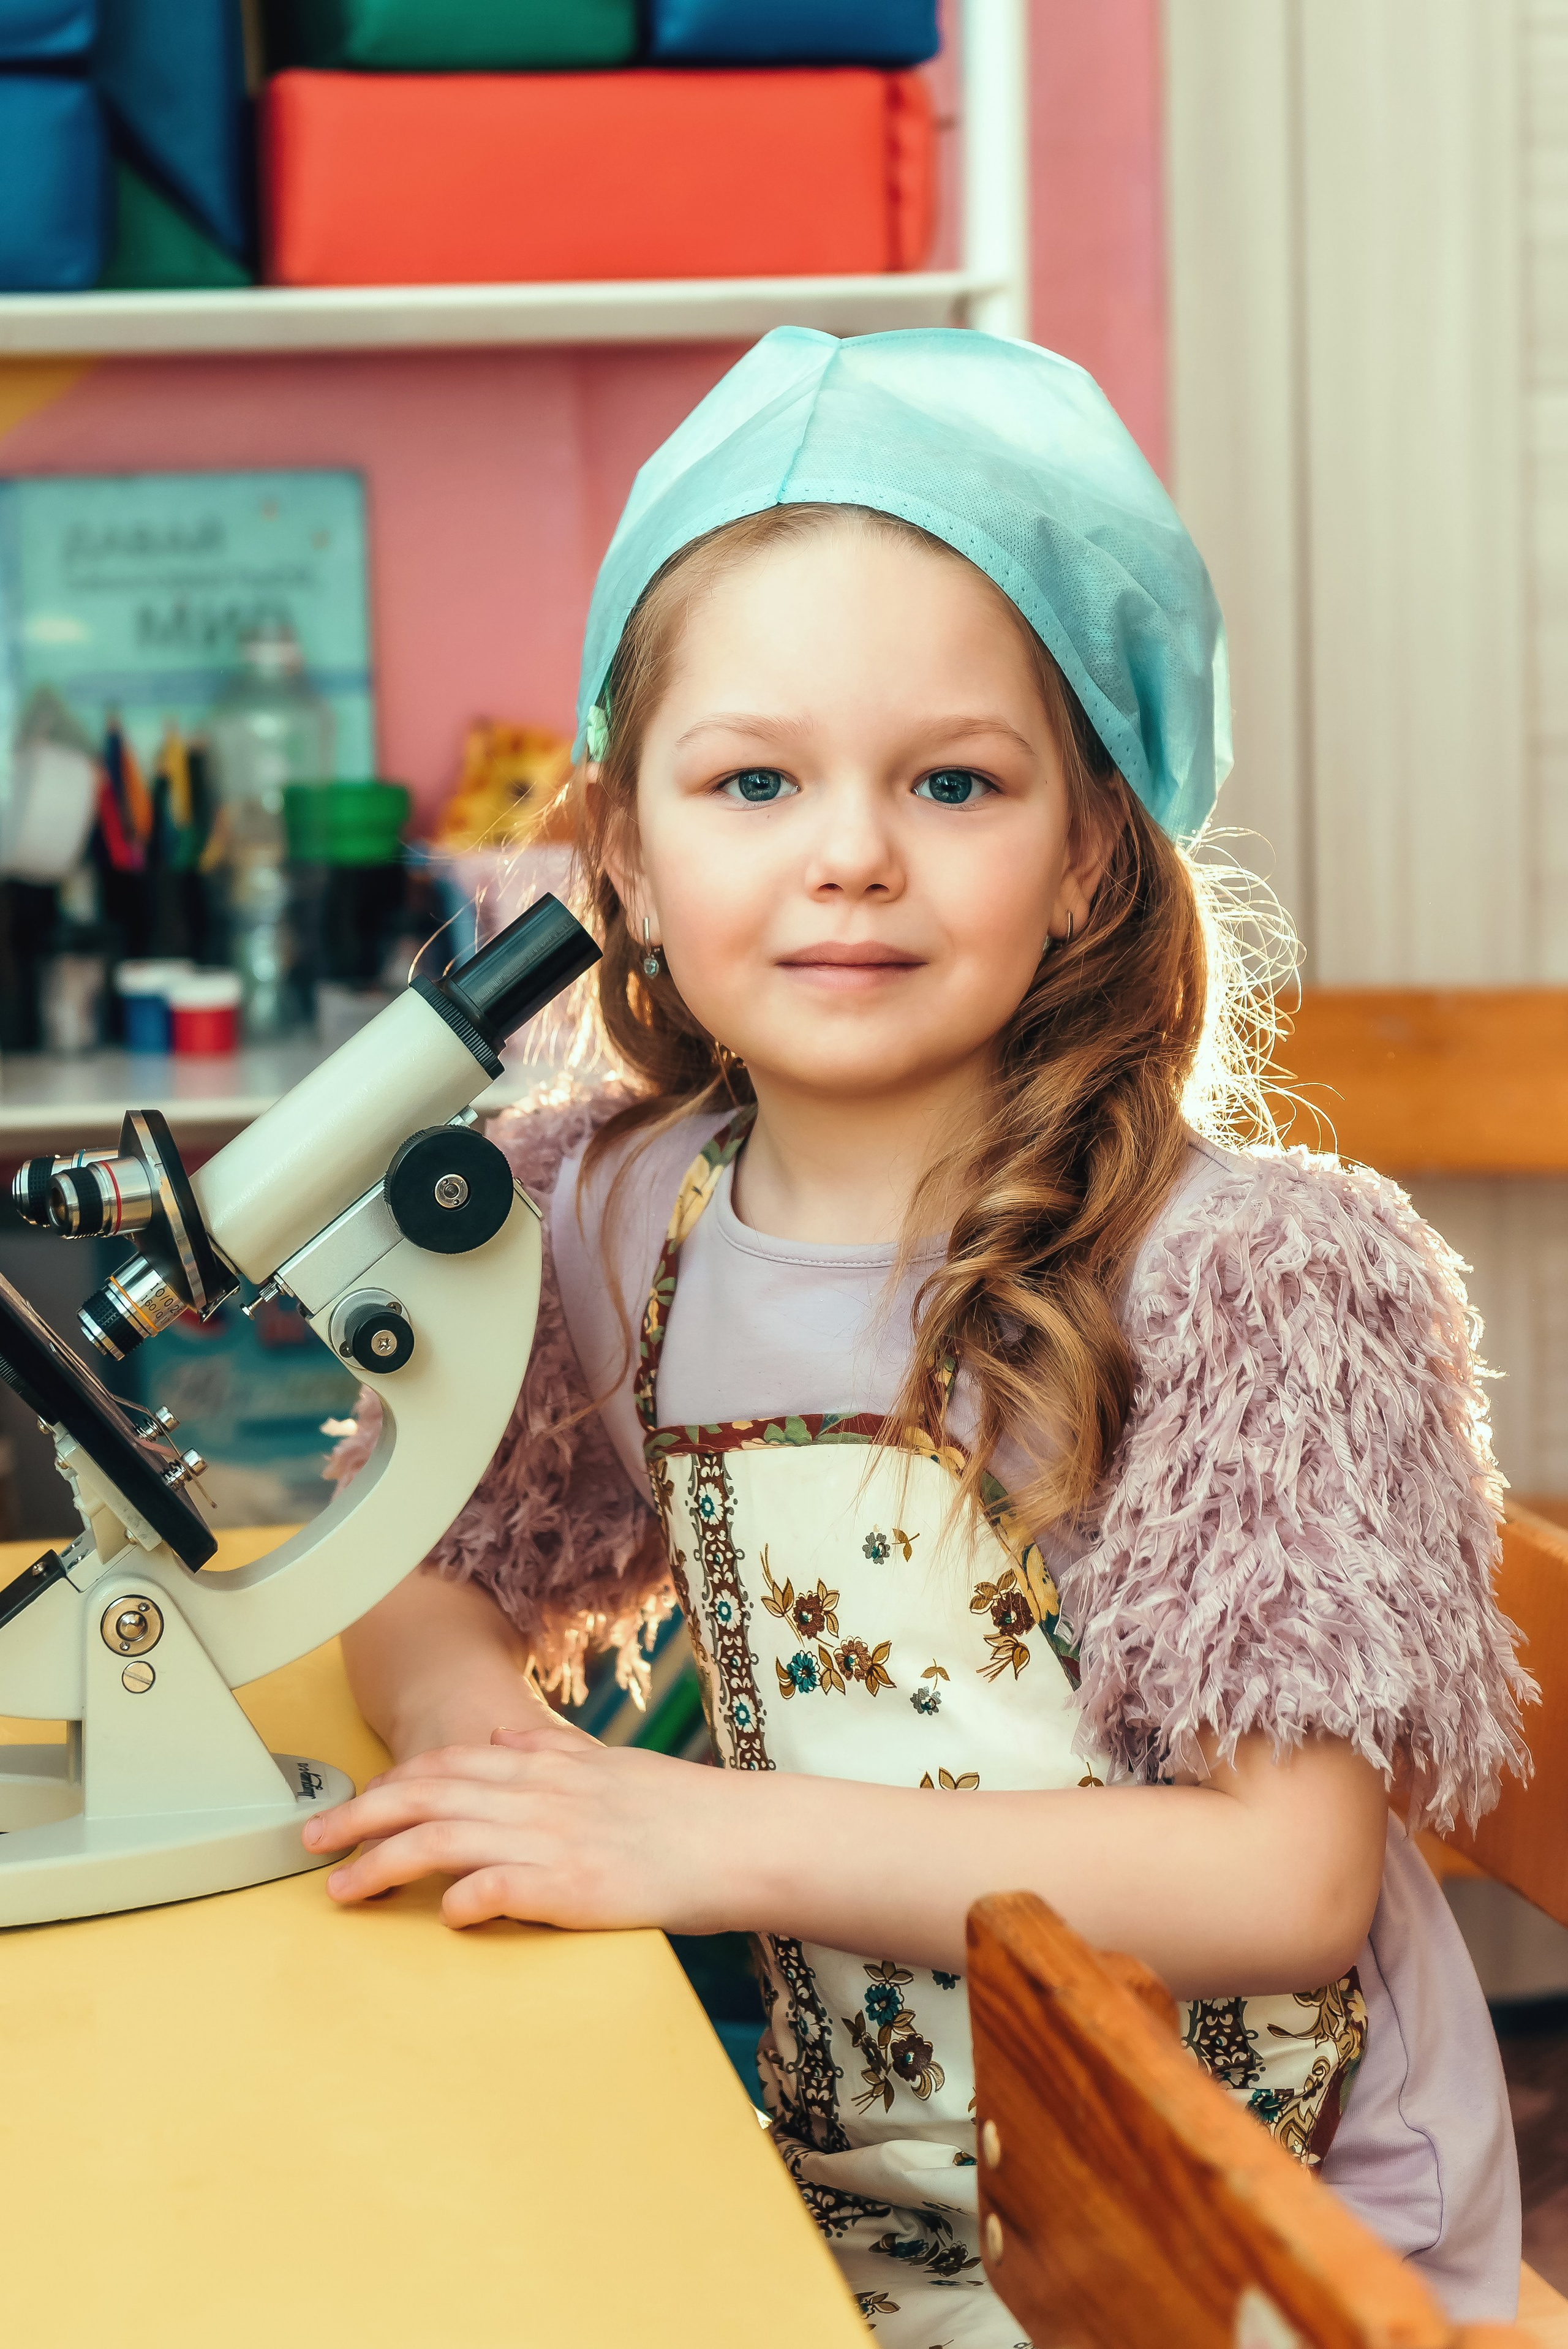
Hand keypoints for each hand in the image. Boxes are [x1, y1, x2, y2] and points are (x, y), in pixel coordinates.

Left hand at [302, 1713, 747, 1931]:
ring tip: (341, 1890)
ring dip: (383, 1863)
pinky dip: (464, 1899)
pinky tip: (441, 1915)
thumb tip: (506, 1738)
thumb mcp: (608, 1763)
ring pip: (445, 1840)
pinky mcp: (575, 1887)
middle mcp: (539, 1795)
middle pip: (427, 1797)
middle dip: (360, 1818)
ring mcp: (554, 1840)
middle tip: (310, 1843)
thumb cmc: (679, 1809)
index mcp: (546, 1765)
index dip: (390, 1782)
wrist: (740, 1837)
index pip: (447, 1763)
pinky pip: (502, 1887)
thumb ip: (553, 1751)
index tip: (349, 1804)